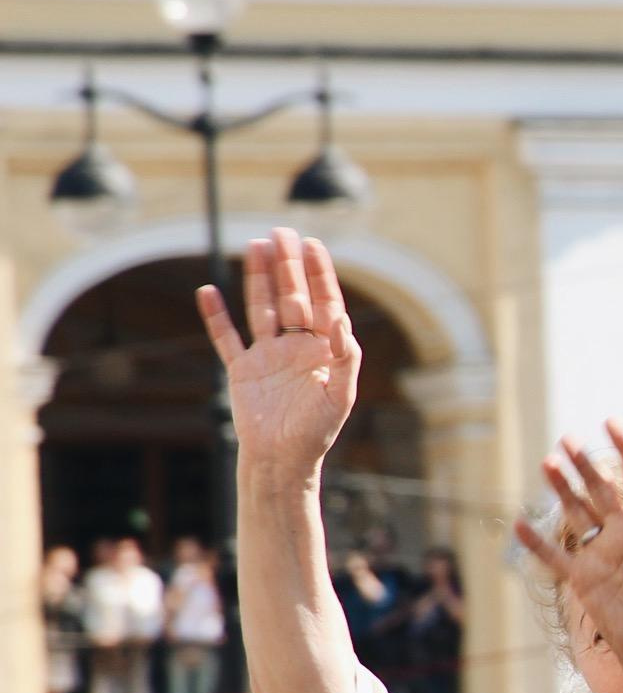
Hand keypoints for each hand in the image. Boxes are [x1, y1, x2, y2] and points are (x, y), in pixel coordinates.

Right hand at [197, 228, 362, 481]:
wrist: (282, 461)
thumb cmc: (317, 432)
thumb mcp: (341, 395)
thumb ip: (345, 357)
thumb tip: (342, 319)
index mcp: (323, 350)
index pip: (322, 302)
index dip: (318, 274)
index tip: (313, 244)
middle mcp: (296, 347)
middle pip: (291, 297)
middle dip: (287, 266)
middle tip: (281, 232)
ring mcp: (267, 356)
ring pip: (261, 308)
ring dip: (257, 279)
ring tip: (255, 246)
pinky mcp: (242, 370)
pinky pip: (226, 338)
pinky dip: (216, 316)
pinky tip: (208, 290)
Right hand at [512, 420, 622, 692]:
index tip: (612, 424)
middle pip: (601, 490)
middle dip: (586, 464)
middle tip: (568, 440)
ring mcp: (602, 556)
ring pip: (576, 513)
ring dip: (562, 489)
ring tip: (548, 462)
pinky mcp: (584, 581)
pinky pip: (554, 557)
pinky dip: (536, 543)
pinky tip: (520, 524)